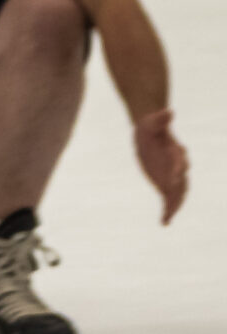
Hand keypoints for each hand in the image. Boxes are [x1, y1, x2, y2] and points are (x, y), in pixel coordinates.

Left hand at [134, 108, 188, 224]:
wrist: (151, 132)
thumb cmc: (152, 126)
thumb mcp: (153, 122)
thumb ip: (161, 119)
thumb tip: (168, 110)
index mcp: (176, 152)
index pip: (179, 162)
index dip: (177, 169)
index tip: (174, 177)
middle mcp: (177, 166)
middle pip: (182, 182)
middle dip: (178, 193)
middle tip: (172, 206)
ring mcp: (172, 176)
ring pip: (178, 193)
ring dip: (174, 205)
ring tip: (167, 217)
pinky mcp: (165, 183)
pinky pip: (168, 198)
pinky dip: (168, 210)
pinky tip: (164, 222)